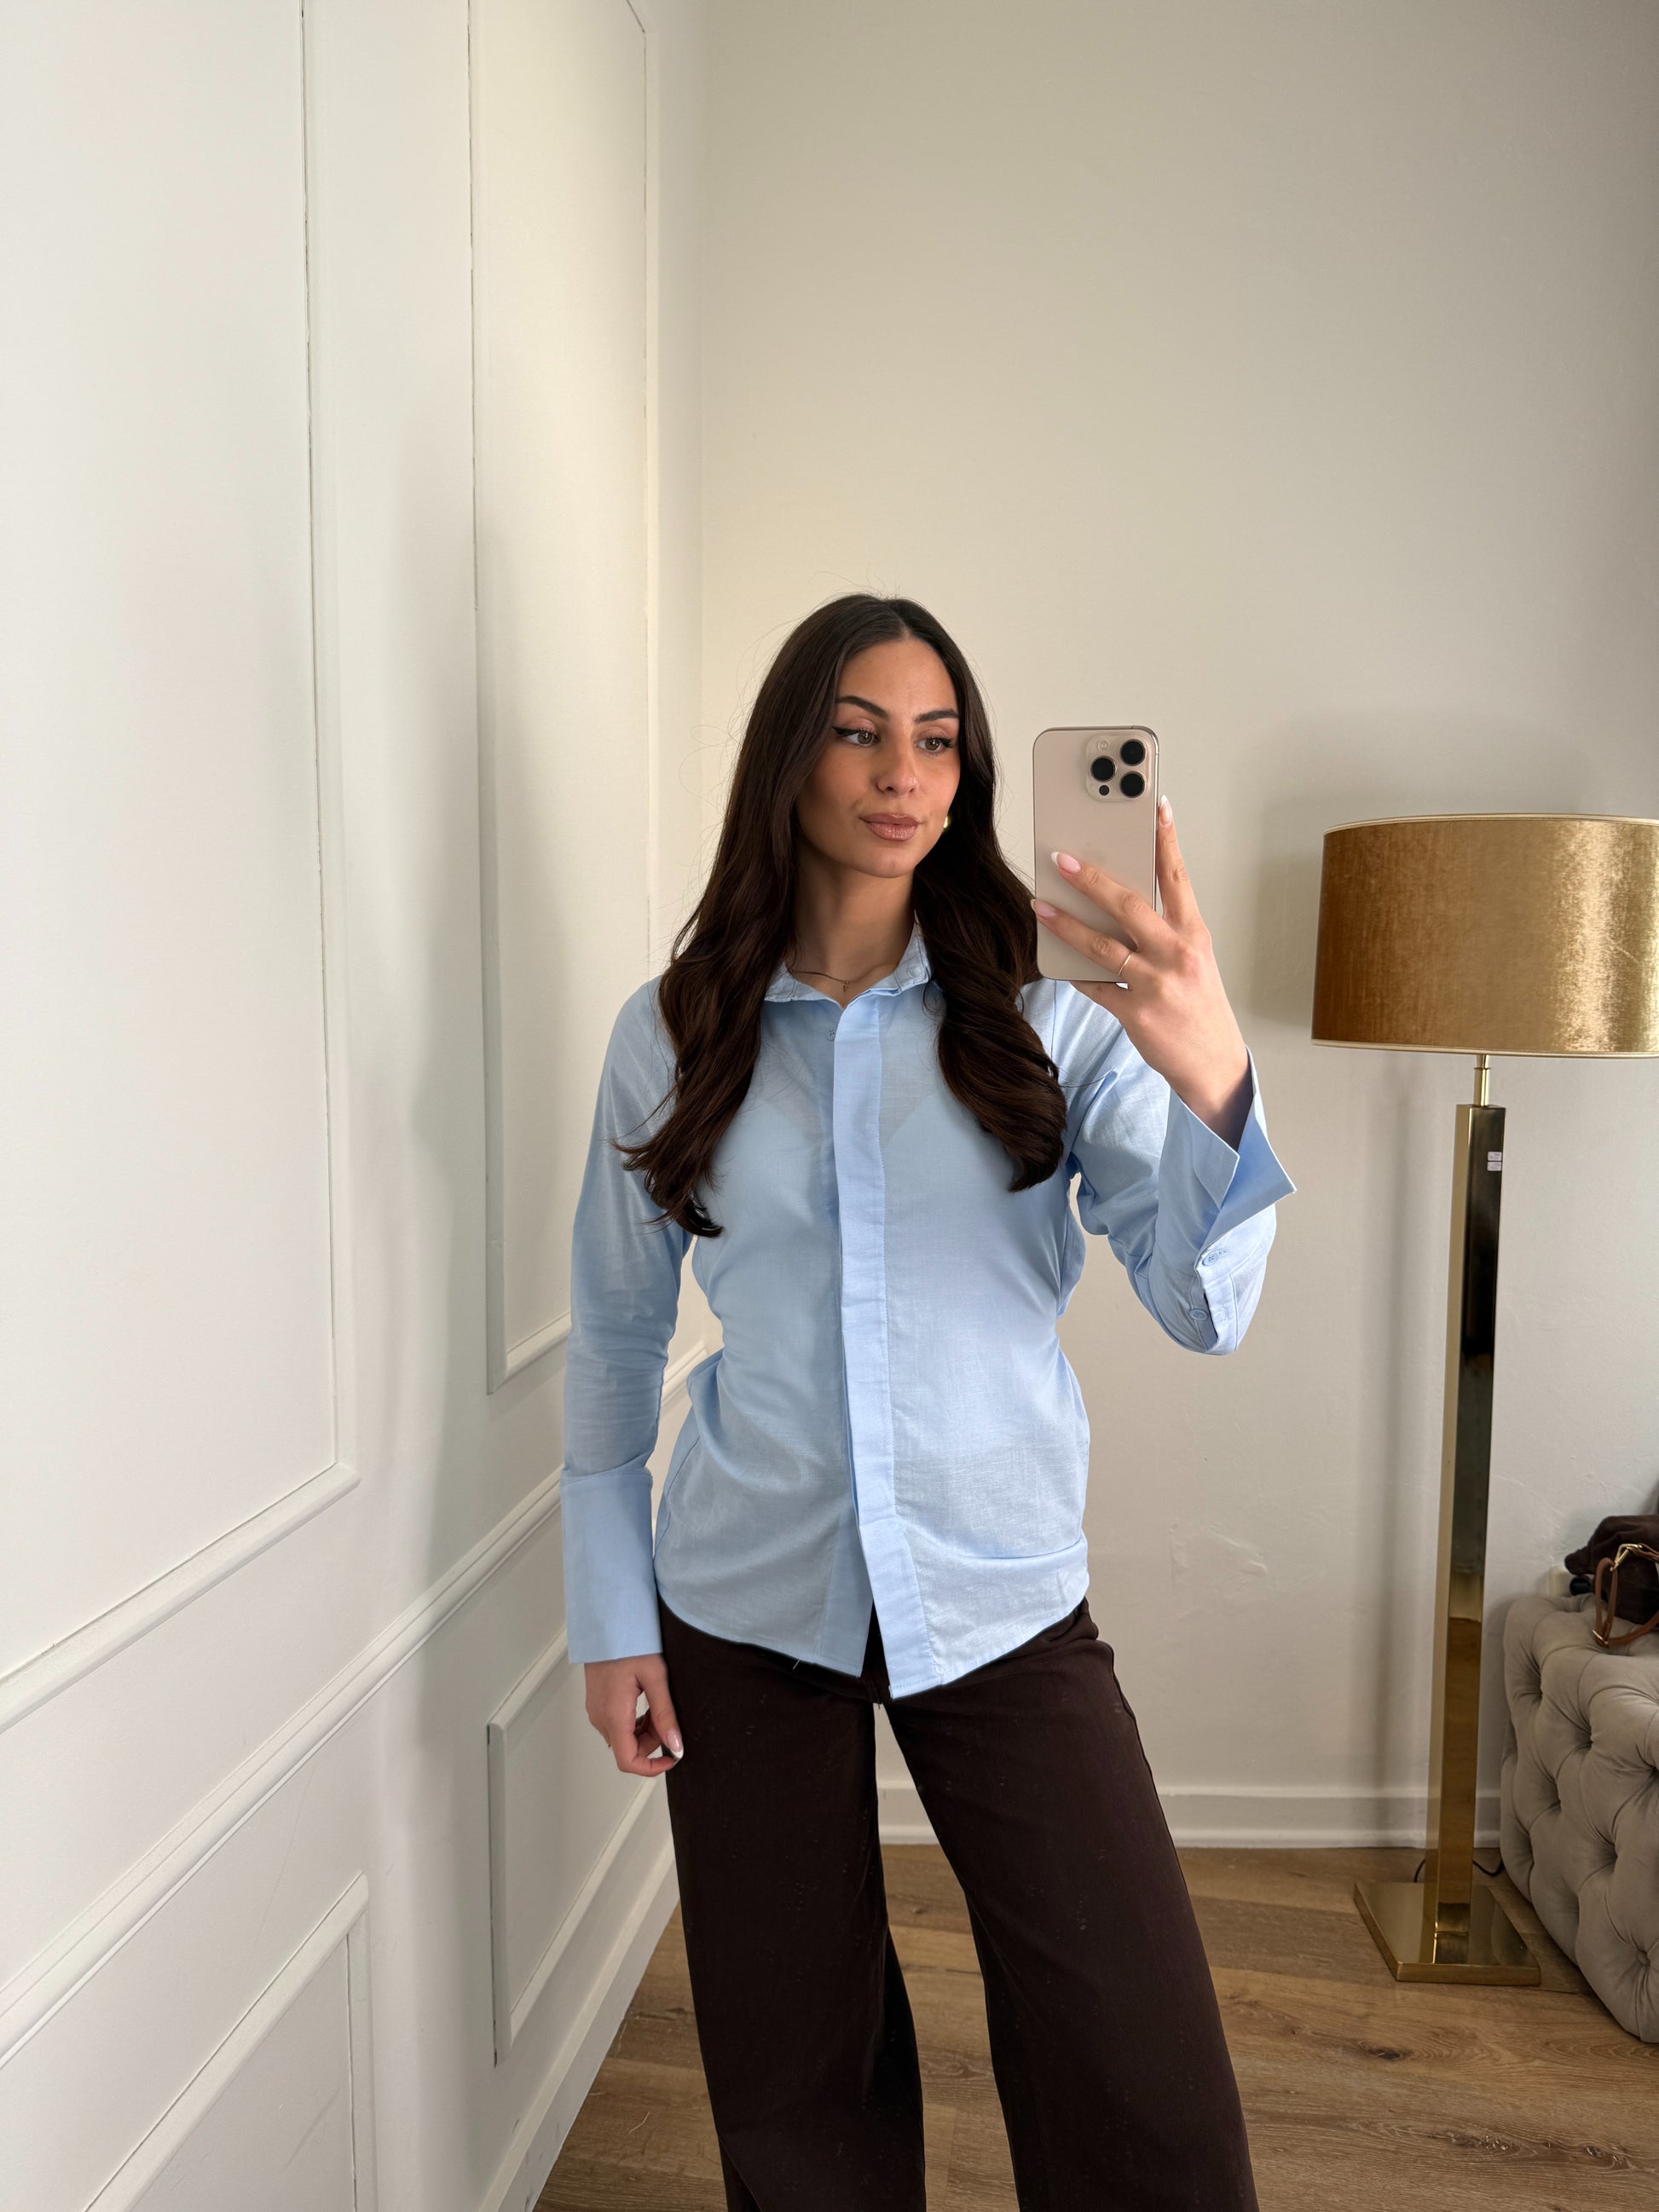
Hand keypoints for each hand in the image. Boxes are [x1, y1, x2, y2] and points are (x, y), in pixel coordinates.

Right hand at [584, 1653, 684, 1776]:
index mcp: (613, 1715)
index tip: (671, 1758)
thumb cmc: (630, 1643)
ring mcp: (596, 1710)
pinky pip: (617, 1724)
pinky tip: (646, 1703)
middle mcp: (600, 1717)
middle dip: (652, 1742)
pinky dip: (634, 1722)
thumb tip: (675, 1744)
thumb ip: (665, 1714)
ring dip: (644, 1731)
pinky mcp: (597, 1703)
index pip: (628, 1761)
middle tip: (669, 1720)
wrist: (608, 1623)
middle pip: (627, 1749)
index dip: (651, 1767)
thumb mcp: (655, 1677)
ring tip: (659, 1706)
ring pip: (623, 1737)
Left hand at [1033, 796, 1252, 1147]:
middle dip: (1091, 880)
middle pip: (1129, 906)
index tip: (1155, 808)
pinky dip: (1074, 973)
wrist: (1213, 1064)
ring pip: (1102, 946)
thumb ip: (1165, 931)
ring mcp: (1156, 985)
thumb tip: (1120, 901)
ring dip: (1066, 924)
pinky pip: (1095, 987)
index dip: (1166, 841)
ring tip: (1040, 906)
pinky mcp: (1135, 1013)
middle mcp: (1177, 955)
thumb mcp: (1195, 960)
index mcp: (1194, 935)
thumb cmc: (1200, 1006)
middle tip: (1061, 860)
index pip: (1178, 878)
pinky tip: (1056, 960)